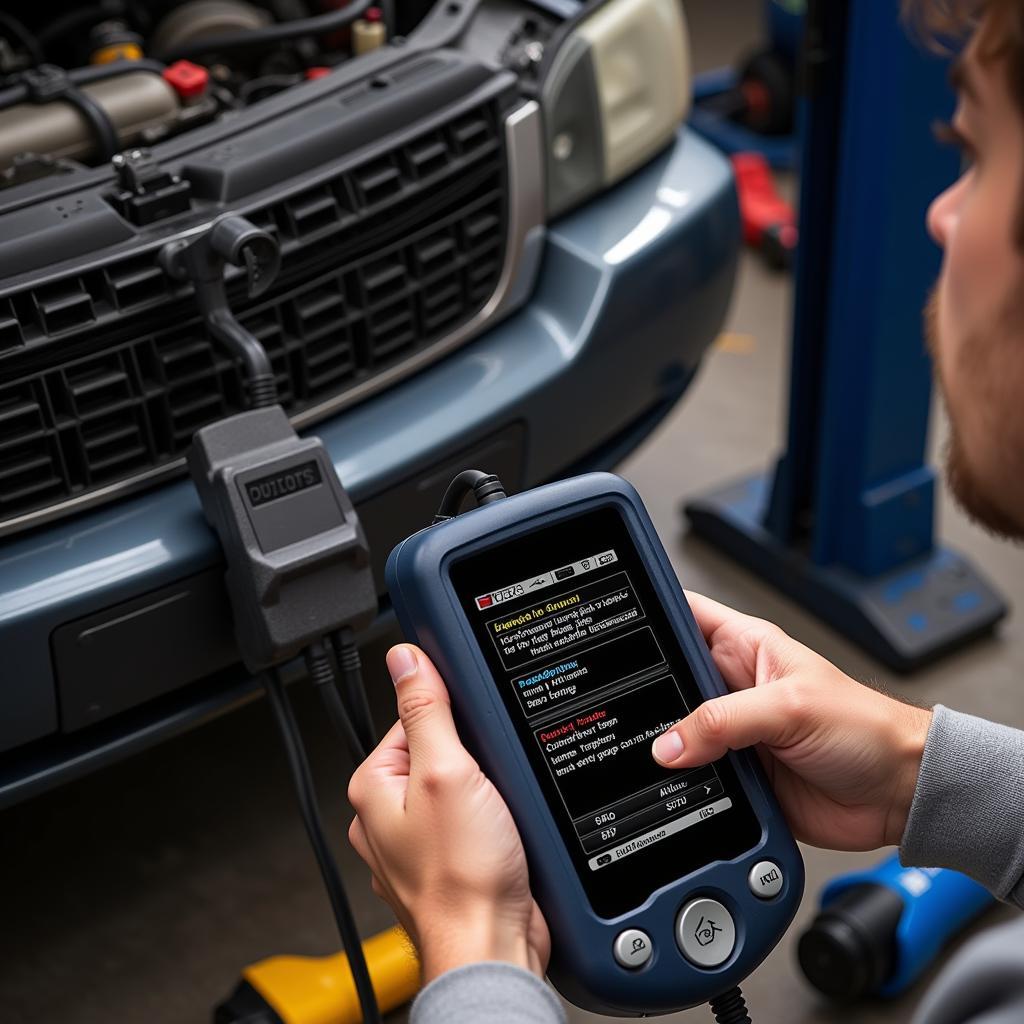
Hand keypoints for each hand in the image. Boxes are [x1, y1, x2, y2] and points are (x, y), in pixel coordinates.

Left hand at [347, 644, 549, 982]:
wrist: (492, 947)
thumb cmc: (461, 878)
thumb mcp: (446, 772)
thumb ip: (425, 711)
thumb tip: (405, 659)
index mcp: (373, 786)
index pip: (409, 718)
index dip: (449, 718)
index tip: (472, 732)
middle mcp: (386, 814)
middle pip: (438, 750)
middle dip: (472, 756)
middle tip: (489, 778)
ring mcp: (417, 840)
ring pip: (459, 785)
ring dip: (486, 788)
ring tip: (499, 809)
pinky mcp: (449, 859)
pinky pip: (473, 818)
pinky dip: (492, 817)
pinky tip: (506, 828)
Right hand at [651, 593, 931, 849]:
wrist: (898, 795)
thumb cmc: (867, 729)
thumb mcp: (791, 708)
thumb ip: (724, 721)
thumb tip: (670, 743)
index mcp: (745, 647)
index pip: (683, 615)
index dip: (649, 615)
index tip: (613, 626)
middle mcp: (731, 687)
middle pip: (667, 680)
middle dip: (645, 693)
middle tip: (625, 708)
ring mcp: (730, 733)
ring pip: (673, 733)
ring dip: (664, 746)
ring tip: (649, 752)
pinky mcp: (734, 776)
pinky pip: (692, 778)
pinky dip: (679, 785)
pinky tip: (670, 786)